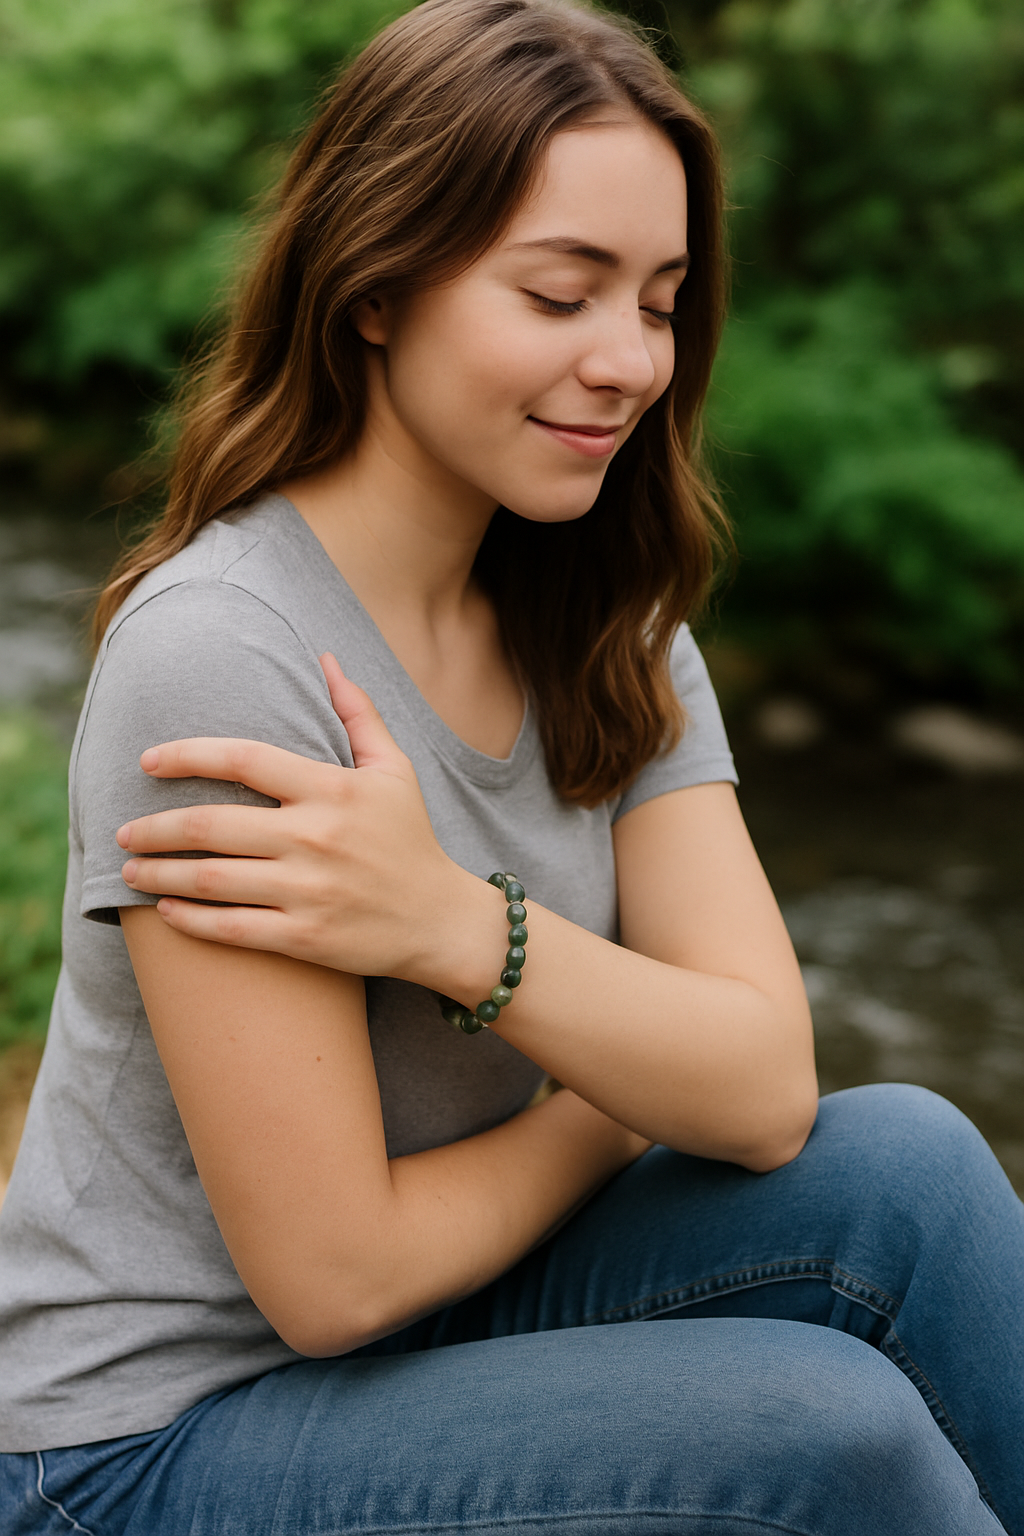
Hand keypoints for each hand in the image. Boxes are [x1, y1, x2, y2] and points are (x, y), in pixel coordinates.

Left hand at [118, 654, 466, 978]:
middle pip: (211, 823)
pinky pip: (230, 927)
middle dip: (154, 828)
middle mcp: (315, 837)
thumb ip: (358, 713)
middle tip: (123, 831)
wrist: (441, 922)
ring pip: (210, 878)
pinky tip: (165, 912)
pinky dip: (188, 920)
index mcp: (332, 789)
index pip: (243, 758)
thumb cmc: (411, 839)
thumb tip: (325, 659)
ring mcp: (308, 890)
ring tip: (130, 870)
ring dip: (158, 874)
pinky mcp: (304, 937)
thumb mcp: (394, 769)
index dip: (187, 755)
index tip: (148, 761)